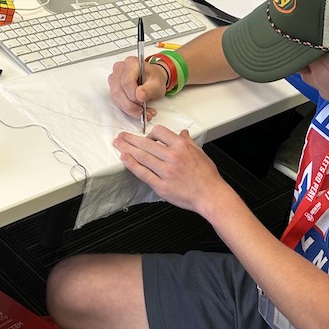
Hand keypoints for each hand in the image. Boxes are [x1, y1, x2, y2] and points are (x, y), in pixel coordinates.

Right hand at [108, 56, 167, 120]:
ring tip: (142, 112)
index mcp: (131, 63)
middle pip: (119, 90)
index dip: (133, 95)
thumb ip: (150, 89)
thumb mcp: (158, 84)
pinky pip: (116, 100)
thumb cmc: (154, 78)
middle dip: (131, 104)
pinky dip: (126, 108)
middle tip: (144, 110)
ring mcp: (114, 77)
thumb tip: (139, 96)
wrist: (152, 79)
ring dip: (129, 108)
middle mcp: (120, 68)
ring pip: (116, 97)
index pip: (126, 81)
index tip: (143, 102)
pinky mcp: (113, 86)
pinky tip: (137, 110)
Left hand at [113, 124, 230, 214]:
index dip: (150, 133)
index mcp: (182, 147)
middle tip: (121, 136)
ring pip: (142, 157)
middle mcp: (172, 157)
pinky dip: (132, 165)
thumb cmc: (207, 176)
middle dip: (131, 139)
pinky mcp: (161, 186)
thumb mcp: (199, 152)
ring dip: (127, 149)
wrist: (210, 195)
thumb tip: (182, 133)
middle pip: (146, 144)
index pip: (159, 132)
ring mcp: (166, 172)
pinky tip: (124, 159)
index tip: (146, 137)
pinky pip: (143, 173)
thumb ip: (188, 142)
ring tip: (118, 144)